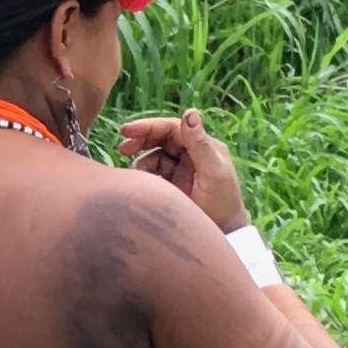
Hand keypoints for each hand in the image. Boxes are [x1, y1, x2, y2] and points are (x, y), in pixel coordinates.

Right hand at [118, 108, 247, 231]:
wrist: (225, 236)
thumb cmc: (222, 205)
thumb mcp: (213, 173)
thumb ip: (200, 144)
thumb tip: (190, 111)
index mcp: (204, 146)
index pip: (173, 128)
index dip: (149, 126)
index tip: (126, 131)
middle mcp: (192, 153)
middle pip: (161, 138)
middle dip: (141, 140)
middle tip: (122, 149)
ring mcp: (182, 169)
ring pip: (155, 155)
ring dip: (142, 161)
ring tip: (134, 173)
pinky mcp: (174, 185)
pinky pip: (154, 173)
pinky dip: (144, 176)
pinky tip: (140, 184)